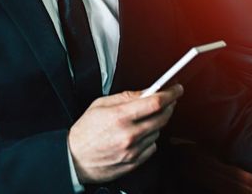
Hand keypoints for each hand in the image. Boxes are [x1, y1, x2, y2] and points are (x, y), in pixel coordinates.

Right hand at [67, 84, 183, 182]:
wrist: (75, 158)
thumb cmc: (85, 131)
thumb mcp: (99, 104)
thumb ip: (125, 97)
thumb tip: (146, 92)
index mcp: (119, 117)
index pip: (155, 102)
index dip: (170, 93)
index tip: (176, 89)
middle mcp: (129, 134)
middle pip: (162, 117)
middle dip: (169, 106)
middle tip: (167, 101)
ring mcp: (133, 150)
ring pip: (158, 132)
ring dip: (156, 123)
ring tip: (142, 120)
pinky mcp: (135, 162)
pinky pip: (152, 147)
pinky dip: (149, 139)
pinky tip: (137, 135)